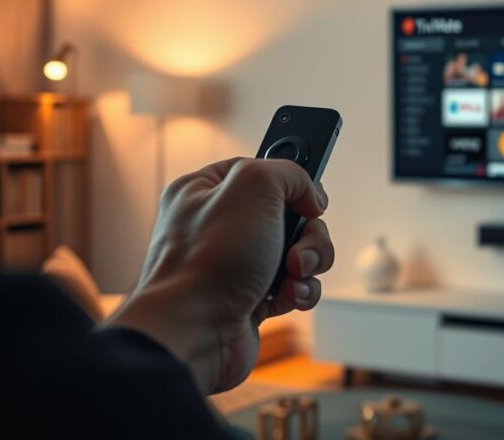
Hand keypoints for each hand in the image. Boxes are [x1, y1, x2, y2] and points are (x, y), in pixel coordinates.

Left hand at [104, 157, 334, 393]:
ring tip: (293, 275)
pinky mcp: (249, 298)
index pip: (260, 169)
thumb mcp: (254, 185)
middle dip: (307, 233)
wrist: (194, 334)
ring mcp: (233, 264)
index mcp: (204, 190)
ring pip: (296, 251)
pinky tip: (288, 297)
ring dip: (308, 263)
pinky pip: (292, 286)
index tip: (308, 199)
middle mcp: (217, 225)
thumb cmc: (208, 262)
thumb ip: (289, 172)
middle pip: (289, 214)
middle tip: (298, 248)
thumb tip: (310, 194)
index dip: (291, 184)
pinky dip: (299, 291)